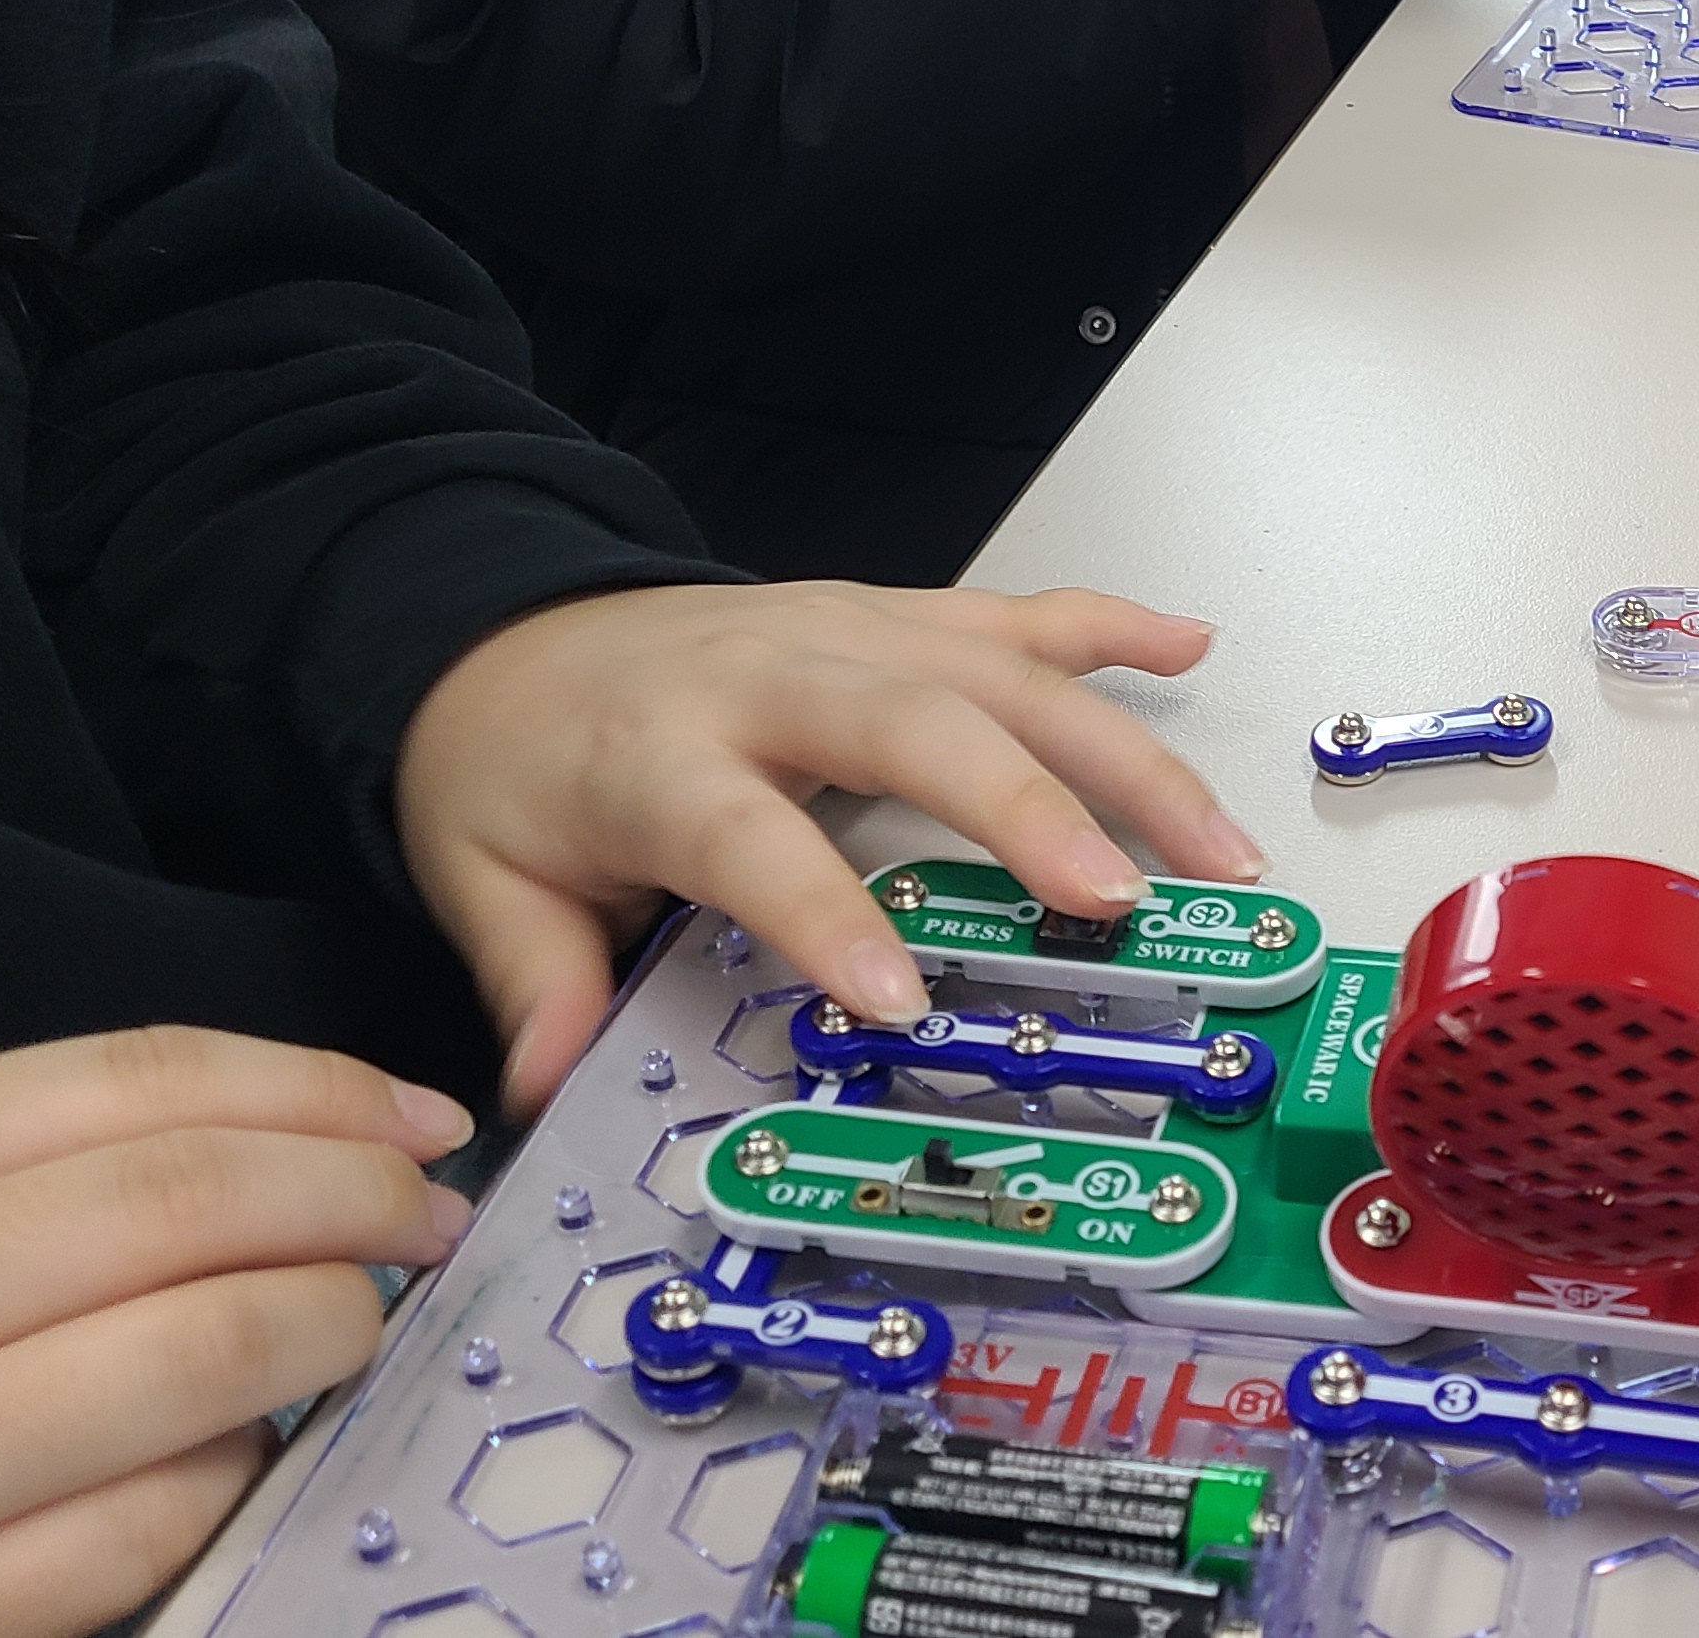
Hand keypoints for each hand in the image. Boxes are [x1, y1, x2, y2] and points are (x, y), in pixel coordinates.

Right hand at [0, 1031, 473, 1637]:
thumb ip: (72, 1162)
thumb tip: (342, 1138)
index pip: (131, 1085)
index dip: (313, 1090)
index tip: (414, 1117)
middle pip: (179, 1210)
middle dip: (351, 1200)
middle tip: (424, 1217)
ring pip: (196, 1361)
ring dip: (328, 1327)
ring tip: (359, 1320)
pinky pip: (162, 1518)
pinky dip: (240, 1468)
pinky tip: (245, 1446)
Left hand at [396, 582, 1261, 1109]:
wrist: (502, 633)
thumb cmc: (515, 766)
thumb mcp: (484, 882)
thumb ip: (536, 983)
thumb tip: (545, 1086)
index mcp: (657, 754)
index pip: (746, 832)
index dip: (821, 912)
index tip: (897, 995)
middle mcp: (769, 675)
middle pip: (915, 724)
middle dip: (1028, 808)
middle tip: (1116, 899)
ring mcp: (845, 630)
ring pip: (1000, 673)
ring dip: (1120, 750)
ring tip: (1214, 840)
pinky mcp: (891, 613)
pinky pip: (1015, 610)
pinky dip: (1111, 624)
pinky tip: (1192, 644)